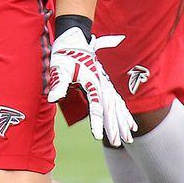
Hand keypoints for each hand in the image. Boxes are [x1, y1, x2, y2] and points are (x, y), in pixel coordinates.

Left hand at [45, 28, 136, 145]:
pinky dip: (124, 114)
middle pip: (111, 109)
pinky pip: (118, 103)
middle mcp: (102, 85)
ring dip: (122, 123)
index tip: (97, 136)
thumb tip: (52, 98)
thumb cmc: (65, 54)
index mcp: (93, 82)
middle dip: (114, 127)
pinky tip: (131, 125)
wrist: (74, 39)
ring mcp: (105, 85)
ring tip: (128, 139)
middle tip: (117, 143)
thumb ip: (58, 84)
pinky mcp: (104, 85)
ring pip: (117, 108)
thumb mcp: (59, 68)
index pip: (96, 106)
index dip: (97, 122)